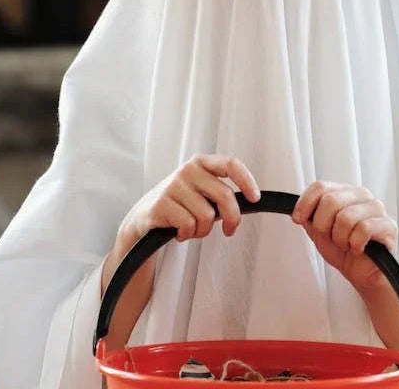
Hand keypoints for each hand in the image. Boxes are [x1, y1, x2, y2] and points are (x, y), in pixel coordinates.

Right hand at [103, 154, 259, 290]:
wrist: (143, 217)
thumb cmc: (180, 205)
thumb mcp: (201, 191)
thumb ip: (221, 193)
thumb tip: (249, 203)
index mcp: (201, 163)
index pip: (230, 164)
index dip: (246, 180)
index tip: (255, 198)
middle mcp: (188, 170)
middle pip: (225, 195)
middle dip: (232, 218)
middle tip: (230, 230)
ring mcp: (173, 185)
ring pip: (207, 215)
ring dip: (203, 230)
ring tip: (192, 228)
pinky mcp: (162, 204)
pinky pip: (189, 225)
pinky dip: (188, 235)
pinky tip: (179, 232)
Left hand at [292, 182, 396, 292]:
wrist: (362, 274)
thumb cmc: (343, 250)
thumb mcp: (319, 232)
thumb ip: (309, 218)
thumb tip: (297, 210)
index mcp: (343, 192)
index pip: (320, 186)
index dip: (305, 203)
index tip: (298, 219)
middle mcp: (360, 195)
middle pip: (330, 200)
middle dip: (323, 226)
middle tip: (330, 238)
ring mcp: (376, 208)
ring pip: (346, 217)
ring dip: (340, 239)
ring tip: (345, 245)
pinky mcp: (388, 225)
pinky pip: (364, 229)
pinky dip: (355, 244)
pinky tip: (357, 249)